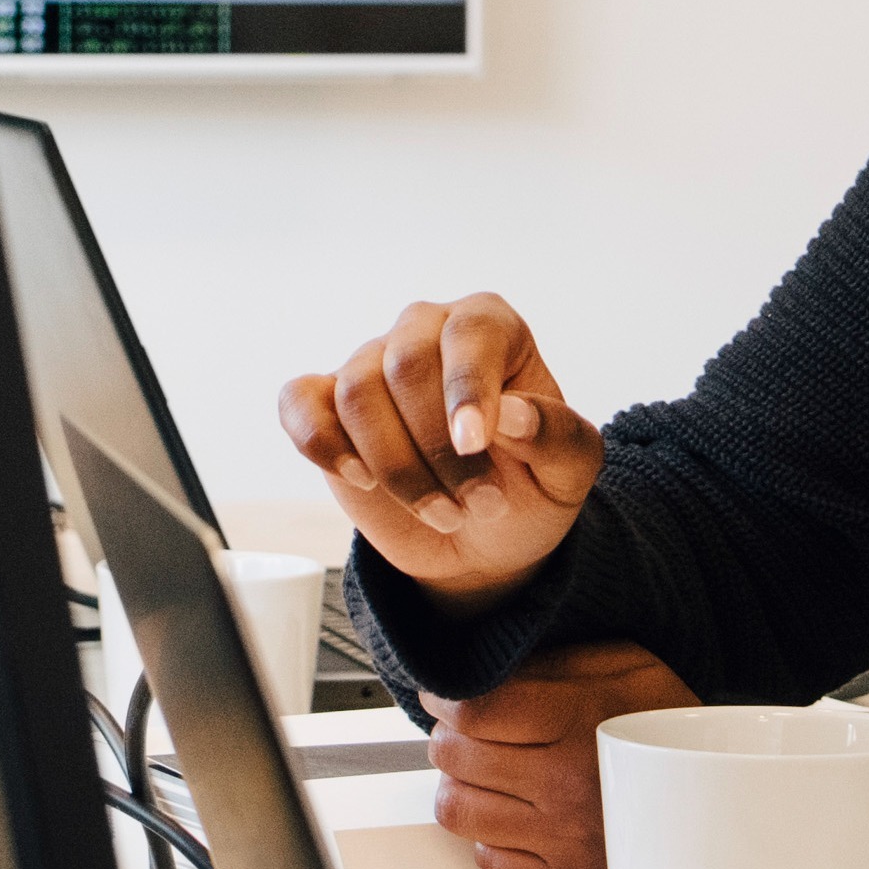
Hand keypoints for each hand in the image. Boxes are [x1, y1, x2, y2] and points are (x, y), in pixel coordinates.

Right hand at [276, 293, 603, 608]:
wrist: (482, 541)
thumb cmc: (530, 490)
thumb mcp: (569, 471)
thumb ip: (555, 436)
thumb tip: (511, 413)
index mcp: (489, 327)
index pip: (470, 334)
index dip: (467, 389)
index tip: (473, 444)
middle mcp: (425, 331)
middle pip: (406, 365)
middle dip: (437, 448)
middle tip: (476, 504)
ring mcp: (370, 364)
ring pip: (359, 394)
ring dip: (397, 468)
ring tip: (444, 513)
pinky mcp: (326, 405)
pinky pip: (299, 403)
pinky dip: (321, 442)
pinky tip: (361, 478)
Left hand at [423, 641, 695, 868]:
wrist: (725, 803)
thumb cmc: (672, 731)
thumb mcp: (628, 668)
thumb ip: (555, 661)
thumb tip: (486, 666)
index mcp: (579, 723)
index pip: (474, 711)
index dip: (444, 699)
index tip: (443, 696)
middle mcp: (565, 785)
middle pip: (455, 758)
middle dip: (449, 737)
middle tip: (463, 731)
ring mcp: (563, 840)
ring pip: (457, 812)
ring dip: (459, 785)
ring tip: (482, 773)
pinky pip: (487, 859)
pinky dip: (489, 835)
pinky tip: (515, 814)